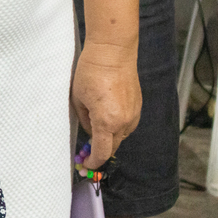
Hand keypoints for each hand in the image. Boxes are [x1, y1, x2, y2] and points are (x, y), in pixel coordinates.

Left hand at [71, 40, 141, 169]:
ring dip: (109, 138)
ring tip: (95, 131)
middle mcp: (124, 122)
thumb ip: (84, 120)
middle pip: (113, 147)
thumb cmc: (90, 72)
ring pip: (121, 136)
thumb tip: (89, 131)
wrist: (112, 53)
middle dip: (100, 151)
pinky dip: (117, 127)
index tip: (86, 165)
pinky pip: (127, 124)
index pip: (102, 152)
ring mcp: (134, 115)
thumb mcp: (78, 99)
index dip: (93, 162)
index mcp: (107, 122)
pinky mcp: (138, 106)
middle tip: (88, 152)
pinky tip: (107, 118)